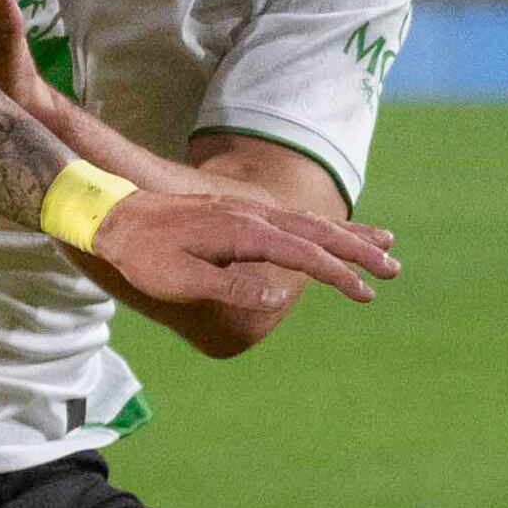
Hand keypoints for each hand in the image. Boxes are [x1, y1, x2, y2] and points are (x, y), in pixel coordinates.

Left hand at [85, 186, 397, 316]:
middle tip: (394, 268)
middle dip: (358, 250)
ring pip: (308, 222)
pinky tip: (329, 236)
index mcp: (242, 231)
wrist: (113, 215)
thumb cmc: (142, 254)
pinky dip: (319, 228)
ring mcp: (246, 212)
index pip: (302, 253)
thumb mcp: (180, 278)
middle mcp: (250, 215)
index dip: (336, 274)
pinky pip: (290, 220)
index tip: (363, 293)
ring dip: (347, 235)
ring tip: (384, 244)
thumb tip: (276, 295)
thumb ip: (229, 285)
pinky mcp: (238, 214)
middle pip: (317, 231)